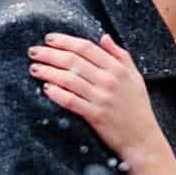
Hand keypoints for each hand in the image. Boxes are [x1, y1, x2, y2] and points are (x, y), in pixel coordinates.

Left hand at [28, 32, 159, 161]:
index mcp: (118, 68)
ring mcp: (101, 98)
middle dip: (50, 54)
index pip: (86, 48)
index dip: (66, 41)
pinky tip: (45, 88)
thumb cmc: (137, 106)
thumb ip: (120, 55)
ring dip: (49, 72)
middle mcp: (109, 80)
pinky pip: (72, 102)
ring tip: (34, 68)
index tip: (49, 39)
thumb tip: (104, 37)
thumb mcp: (135, 76)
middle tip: (33, 51)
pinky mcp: (95, 116)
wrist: (142, 138)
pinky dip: (57, 94)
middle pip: (74, 61)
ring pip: (69, 80)